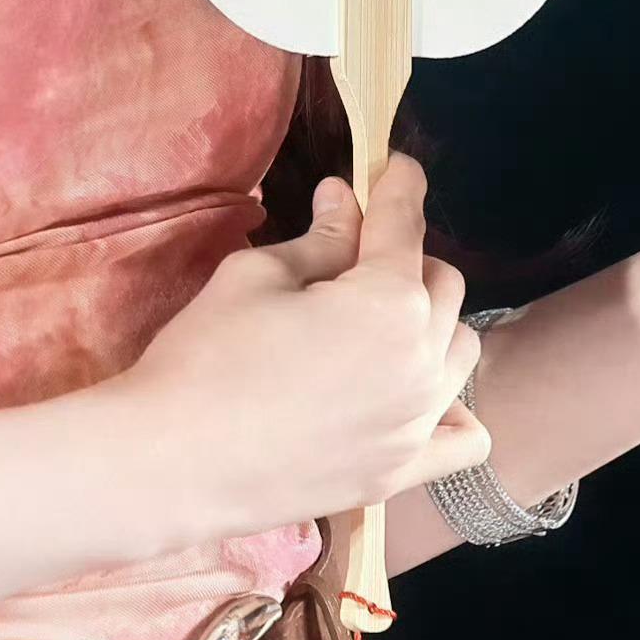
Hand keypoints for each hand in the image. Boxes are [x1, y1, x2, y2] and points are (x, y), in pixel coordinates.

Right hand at [75, 151, 492, 552]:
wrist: (173, 460)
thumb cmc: (206, 354)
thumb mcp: (256, 276)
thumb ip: (319, 239)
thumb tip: (346, 200)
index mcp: (389, 303)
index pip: (406, 225)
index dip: (400, 186)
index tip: (396, 167)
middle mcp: (422, 362)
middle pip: (444, 287)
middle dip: (408, 259)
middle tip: (356, 257)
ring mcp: (417, 425)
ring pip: (460, 352)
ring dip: (431, 325)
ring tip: (378, 325)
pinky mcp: (401, 473)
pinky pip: (466, 438)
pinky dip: (454, 411)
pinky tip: (414, 396)